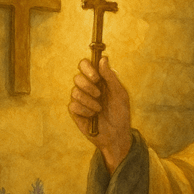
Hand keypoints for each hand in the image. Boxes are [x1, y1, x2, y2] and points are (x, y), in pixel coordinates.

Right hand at [68, 56, 131, 173]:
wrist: (116, 135)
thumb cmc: (120, 114)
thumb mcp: (119, 94)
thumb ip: (110, 77)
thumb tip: (103, 59)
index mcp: (98, 80)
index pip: (85, 65)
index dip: (87, 68)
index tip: (96, 77)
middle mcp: (87, 88)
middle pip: (77, 77)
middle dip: (88, 86)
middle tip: (99, 94)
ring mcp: (80, 100)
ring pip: (75, 91)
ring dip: (89, 101)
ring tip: (99, 109)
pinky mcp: (76, 112)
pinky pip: (73, 105)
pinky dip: (85, 111)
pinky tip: (93, 116)